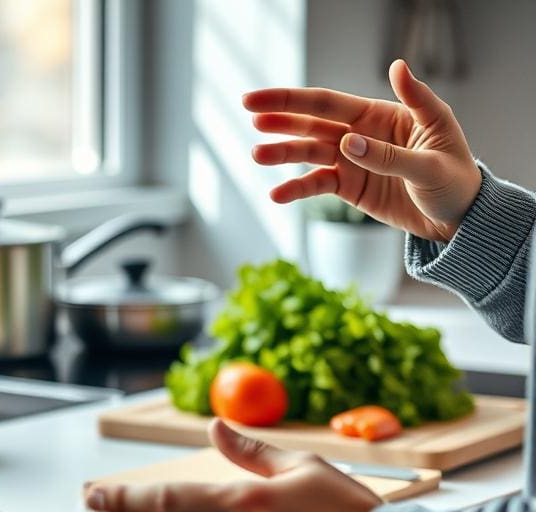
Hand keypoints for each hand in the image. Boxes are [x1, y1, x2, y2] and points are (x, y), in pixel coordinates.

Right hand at [243, 59, 480, 241]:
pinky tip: (276, 194)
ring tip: (257, 156)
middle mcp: (359, 134)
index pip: (328, 103)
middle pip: (311, 122)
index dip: (292, 100)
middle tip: (249, 115)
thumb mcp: (434, 153)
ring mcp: (351, 161)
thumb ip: (390, 147)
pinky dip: (295, 189)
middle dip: (279, 118)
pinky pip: (316, 186)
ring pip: (308, 153)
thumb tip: (352, 132)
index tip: (258, 100)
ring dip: (282, 154)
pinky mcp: (349, 187)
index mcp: (379, 115)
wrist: (457, 216)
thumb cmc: (455, 176)